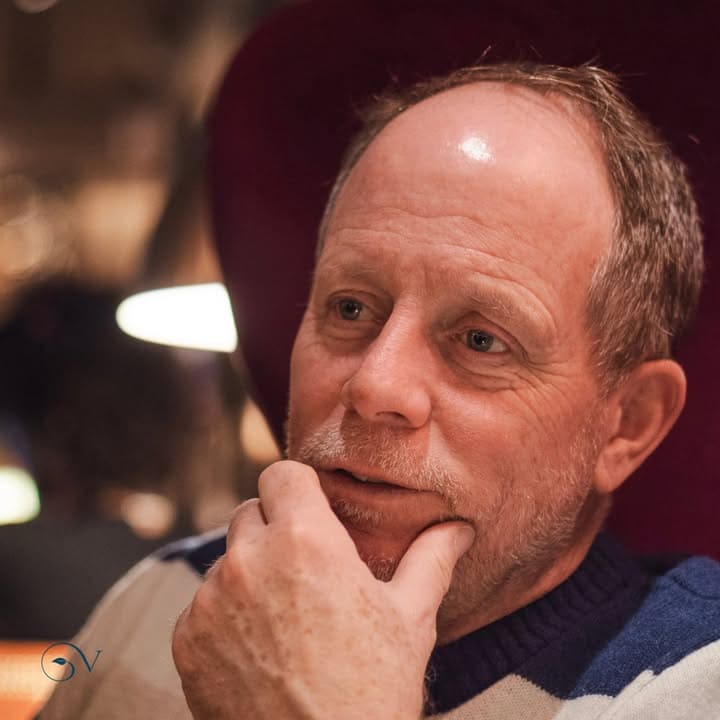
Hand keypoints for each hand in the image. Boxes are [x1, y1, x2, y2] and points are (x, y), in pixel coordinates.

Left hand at [172, 460, 473, 719]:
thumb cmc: (373, 692)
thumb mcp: (411, 620)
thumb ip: (431, 559)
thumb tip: (459, 528)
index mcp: (306, 540)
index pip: (281, 473)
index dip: (300, 488)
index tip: (314, 511)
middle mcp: (250, 560)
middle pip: (251, 511)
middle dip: (275, 528)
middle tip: (305, 568)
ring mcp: (212, 600)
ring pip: (227, 559)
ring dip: (250, 573)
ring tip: (287, 617)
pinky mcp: (187, 639)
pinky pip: (203, 605)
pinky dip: (225, 616)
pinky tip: (260, 650)